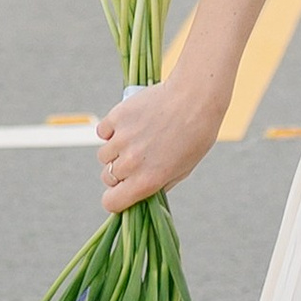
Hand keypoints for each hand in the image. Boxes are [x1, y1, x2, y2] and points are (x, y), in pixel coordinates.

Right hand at [94, 79, 221, 211]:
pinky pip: (103, 131)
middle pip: (108, 177)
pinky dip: (112, 129)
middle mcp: (130, 163)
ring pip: (104, 154)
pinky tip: (130, 123)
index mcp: (146, 181)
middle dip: (119, 172)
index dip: (115, 199)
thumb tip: (141, 194)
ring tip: (137, 137)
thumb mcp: (184, 169)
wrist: (196, 97)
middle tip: (138, 157)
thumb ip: (159, 185)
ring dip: (116, 149)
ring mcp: (121, 139)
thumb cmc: (196, 134)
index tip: (122, 190)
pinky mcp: (117, 117)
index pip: (111, 203)